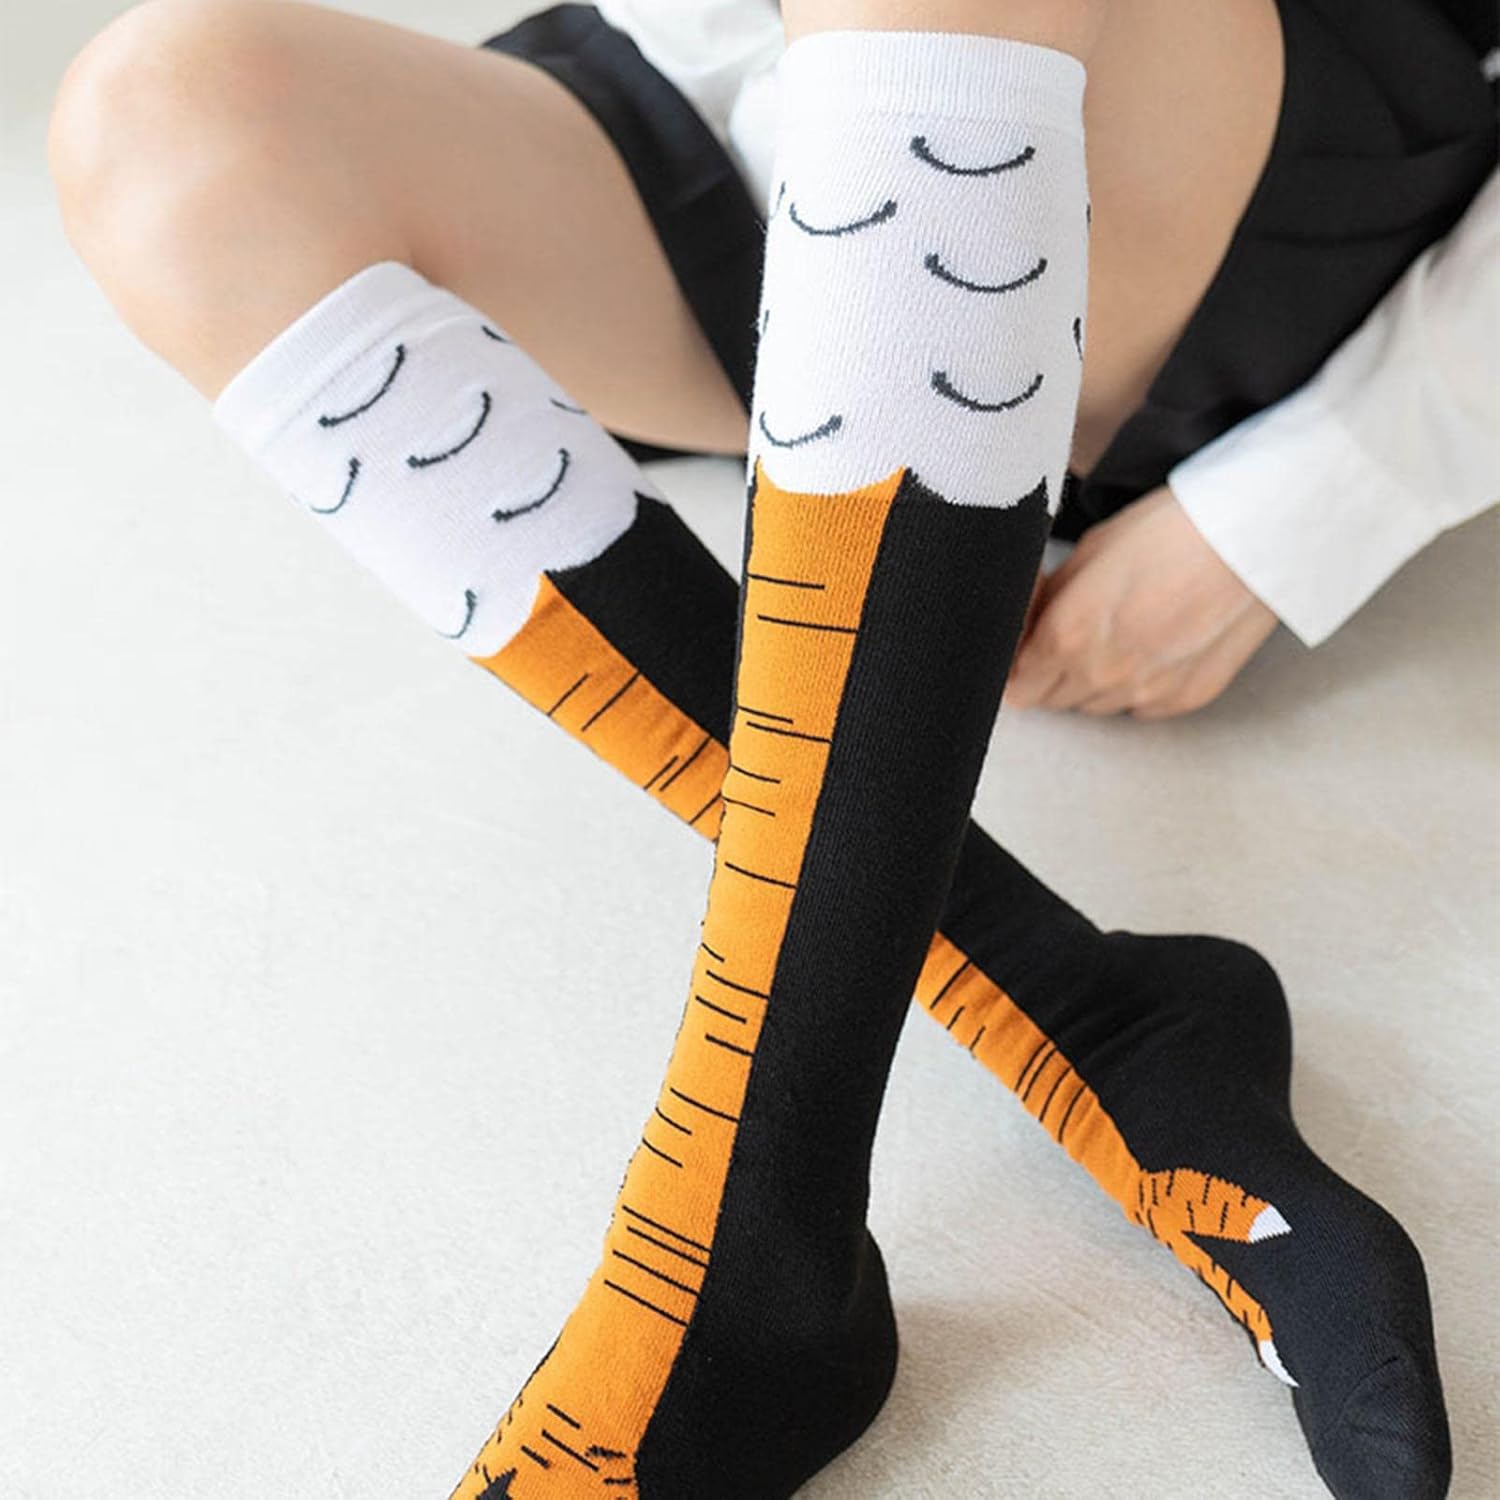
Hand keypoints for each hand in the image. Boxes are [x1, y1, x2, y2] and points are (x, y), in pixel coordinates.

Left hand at [1006, 486, 1277, 718]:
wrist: (1252, 536)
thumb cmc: (1169, 530)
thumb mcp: (1089, 552)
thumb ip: (1050, 600)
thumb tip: (1029, 625)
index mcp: (1067, 636)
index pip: (1017, 687)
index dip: (1017, 669)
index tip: (1027, 653)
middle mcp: (1102, 674)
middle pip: (1054, 699)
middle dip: (1052, 674)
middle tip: (1074, 636)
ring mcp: (1146, 692)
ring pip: (1096, 706)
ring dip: (1094, 682)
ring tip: (1120, 636)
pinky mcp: (1185, 698)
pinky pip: (1141, 708)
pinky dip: (1138, 687)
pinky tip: (1154, 648)